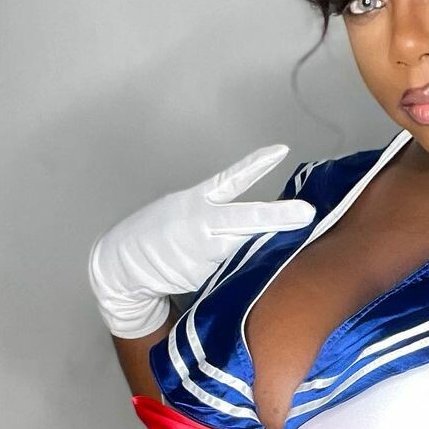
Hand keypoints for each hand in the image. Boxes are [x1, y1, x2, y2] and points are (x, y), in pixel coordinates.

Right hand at [88, 144, 315, 337]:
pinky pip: (228, 272)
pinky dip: (229, 270)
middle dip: (276, 218)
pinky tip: (206, 267)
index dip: (255, 165)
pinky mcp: (202, 276)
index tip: (280, 151)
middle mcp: (201, 225)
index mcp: (196, 203)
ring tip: (231, 248)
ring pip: (239, 250)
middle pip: (244, 221)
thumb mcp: (184, 213)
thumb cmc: (160, 234)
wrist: (122, 265)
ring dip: (251, 250)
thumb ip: (219, 219)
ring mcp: (202, 253)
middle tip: (307, 213)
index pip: (230, 181)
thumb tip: (257, 232)